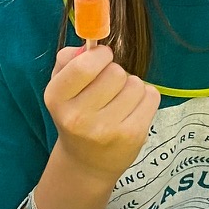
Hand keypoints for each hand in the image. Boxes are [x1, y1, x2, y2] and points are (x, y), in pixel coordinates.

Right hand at [44, 45, 159, 189]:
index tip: (102, 58)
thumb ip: (68, 59)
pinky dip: (146, 98)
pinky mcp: (132, 136)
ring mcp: (107, 129)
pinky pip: (151, 96)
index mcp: (57, 99)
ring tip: (120, 100)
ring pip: (135, 83)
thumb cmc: (75, 114)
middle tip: (109, 87)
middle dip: (115, 72)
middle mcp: (78, 117)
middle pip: (115, 72)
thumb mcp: (61, 87)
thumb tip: (90, 45)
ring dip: (131, 86)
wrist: (86, 162)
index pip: (84, 66)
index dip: (100, 56)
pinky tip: (132, 110)